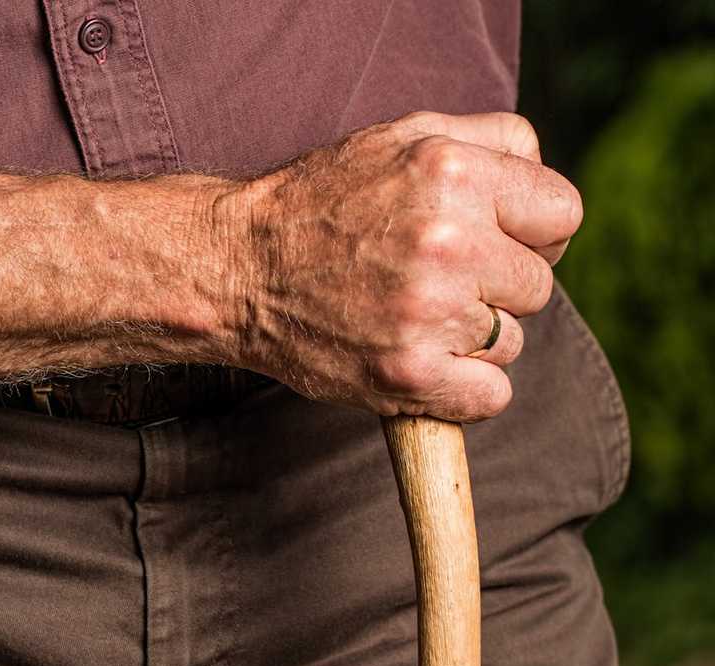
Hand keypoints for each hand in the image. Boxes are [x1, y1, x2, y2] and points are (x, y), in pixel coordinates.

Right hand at [221, 111, 582, 420]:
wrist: (236, 266)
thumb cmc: (319, 201)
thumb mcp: (400, 136)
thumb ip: (490, 140)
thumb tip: (545, 181)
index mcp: (453, 172)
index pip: (563, 215)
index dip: (533, 232)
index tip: (495, 244)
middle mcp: (447, 241)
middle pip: (537, 285)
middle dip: (495, 285)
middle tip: (434, 280)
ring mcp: (427, 312)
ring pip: (510, 342)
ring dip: (471, 337)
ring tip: (409, 315)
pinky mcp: (407, 374)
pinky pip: (491, 396)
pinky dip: (463, 389)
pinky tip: (419, 359)